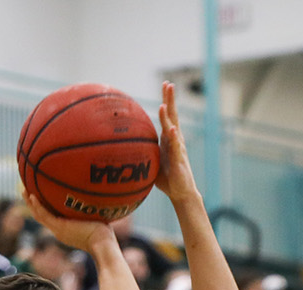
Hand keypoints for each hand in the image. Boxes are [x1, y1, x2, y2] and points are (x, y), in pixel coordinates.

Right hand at [20, 187, 115, 255]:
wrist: (103, 244)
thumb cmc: (105, 233)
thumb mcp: (95, 217)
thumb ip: (91, 208)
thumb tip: (99, 193)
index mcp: (65, 229)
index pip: (50, 217)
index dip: (43, 207)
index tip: (40, 196)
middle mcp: (59, 230)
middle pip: (41, 216)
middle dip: (32, 204)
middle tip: (26, 191)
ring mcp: (57, 230)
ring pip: (39, 215)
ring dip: (30, 203)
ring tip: (24, 190)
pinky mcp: (59, 227)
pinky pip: (44, 215)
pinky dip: (37, 205)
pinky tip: (32, 195)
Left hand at [149, 81, 195, 203]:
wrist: (181, 193)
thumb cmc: (166, 177)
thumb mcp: (151, 160)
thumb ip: (142, 150)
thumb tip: (121, 146)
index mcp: (169, 138)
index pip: (168, 115)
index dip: (167, 100)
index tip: (165, 84)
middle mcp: (175, 140)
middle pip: (173, 115)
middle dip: (170, 99)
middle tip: (168, 84)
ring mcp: (178, 149)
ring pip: (173, 129)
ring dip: (168, 117)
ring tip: (164, 104)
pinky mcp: (179, 160)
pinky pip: (176, 147)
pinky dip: (173, 137)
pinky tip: (171, 129)